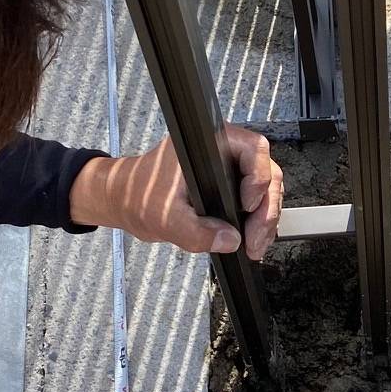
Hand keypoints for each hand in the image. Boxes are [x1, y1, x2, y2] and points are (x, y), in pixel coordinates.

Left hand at [69, 127, 283, 260]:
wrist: (123, 200)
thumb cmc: (137, 194)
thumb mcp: (164, 218)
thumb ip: (195, 232)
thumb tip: (229, 240)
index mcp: (209, 144)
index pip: (254, 150)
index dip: (258, 179)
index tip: (246, 207)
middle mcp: (223, 152)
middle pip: (267, 173)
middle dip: (267, 210)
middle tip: (255, 240)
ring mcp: (227, 170)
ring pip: (265, 191)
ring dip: (265, 220)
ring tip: (254, 247)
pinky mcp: (227, 188)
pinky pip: (254, 202)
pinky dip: (257, 223)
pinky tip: (251, 243)